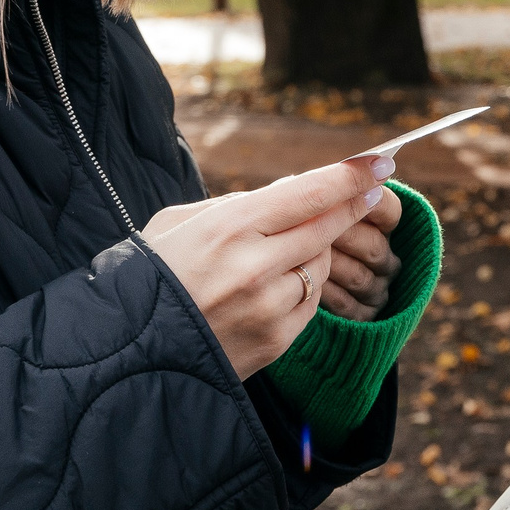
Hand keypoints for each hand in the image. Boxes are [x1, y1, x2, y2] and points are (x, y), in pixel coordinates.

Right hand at [146, 161, 391, 378]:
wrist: (130, 348)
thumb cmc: (152, 274)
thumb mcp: (179, 223)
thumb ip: (235, 206)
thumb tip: (288, 192)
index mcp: (229, 227)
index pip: (307, 193)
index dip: (349, 175)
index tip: (379, 161)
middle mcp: (255, 265)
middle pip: (326, 227)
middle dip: (354, 205)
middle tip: (373, 189)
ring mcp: (269, 306)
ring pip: (321, 266)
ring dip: (316, 252)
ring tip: (283, 252)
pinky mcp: (276, 340)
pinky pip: (311, 303)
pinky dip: (304, 288)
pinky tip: (279, 285)